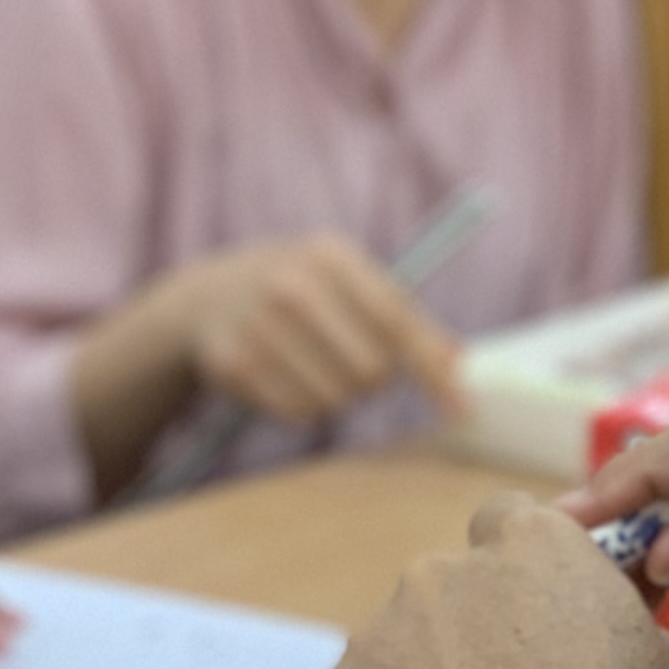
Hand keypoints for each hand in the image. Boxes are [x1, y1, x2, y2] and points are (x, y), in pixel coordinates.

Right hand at [179, 236, 462, 428]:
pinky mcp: (235, 365)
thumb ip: (402, 314)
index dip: (432, 368)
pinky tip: (286, 375)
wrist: (206, 296)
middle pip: (371, 371)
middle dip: (374, 379)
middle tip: (354, 362)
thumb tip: (457, 361)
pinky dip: (304, 404)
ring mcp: (258, 326)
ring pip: (337, 399)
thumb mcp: (345, 277)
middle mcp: (291, 286)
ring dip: (338, 394)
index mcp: (330, 255)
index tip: (463, 408)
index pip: (396, 320)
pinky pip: (299, 413)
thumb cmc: (300, 287)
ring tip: (314, 363)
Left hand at [300, 499, 668, 668]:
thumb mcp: (661, 664)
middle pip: (441, 592)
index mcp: (529, 547)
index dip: (517, 575)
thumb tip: (593, 628)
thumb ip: (610, 618)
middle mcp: (440, 573)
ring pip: (392, 657)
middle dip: (463, 641)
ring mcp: (374, 639)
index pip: (505, 523)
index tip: (530, 623)